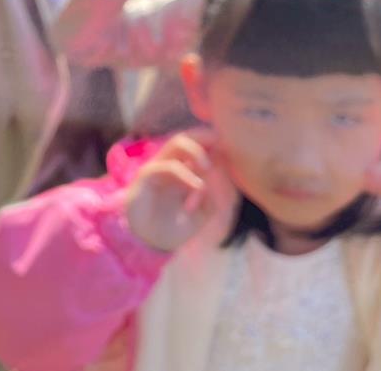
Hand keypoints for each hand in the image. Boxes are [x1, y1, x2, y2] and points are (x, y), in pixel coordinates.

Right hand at [126, 130, 220, 251]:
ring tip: (208, 167)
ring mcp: (158, 166)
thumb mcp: (204, 212)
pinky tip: (198, 187)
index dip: (215, 142)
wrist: (151, 244)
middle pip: (189, 136)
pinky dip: (185, 175)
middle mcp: (171, 162)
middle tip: (223, 146)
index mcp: (186, 168)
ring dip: (196, 150)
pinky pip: (168, 166)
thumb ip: (214, 195)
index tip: (233, 149)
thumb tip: (223, 175)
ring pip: (176, 142)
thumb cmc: (177, 226)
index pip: (200, 144)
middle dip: (207, 136)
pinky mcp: (147, 176)